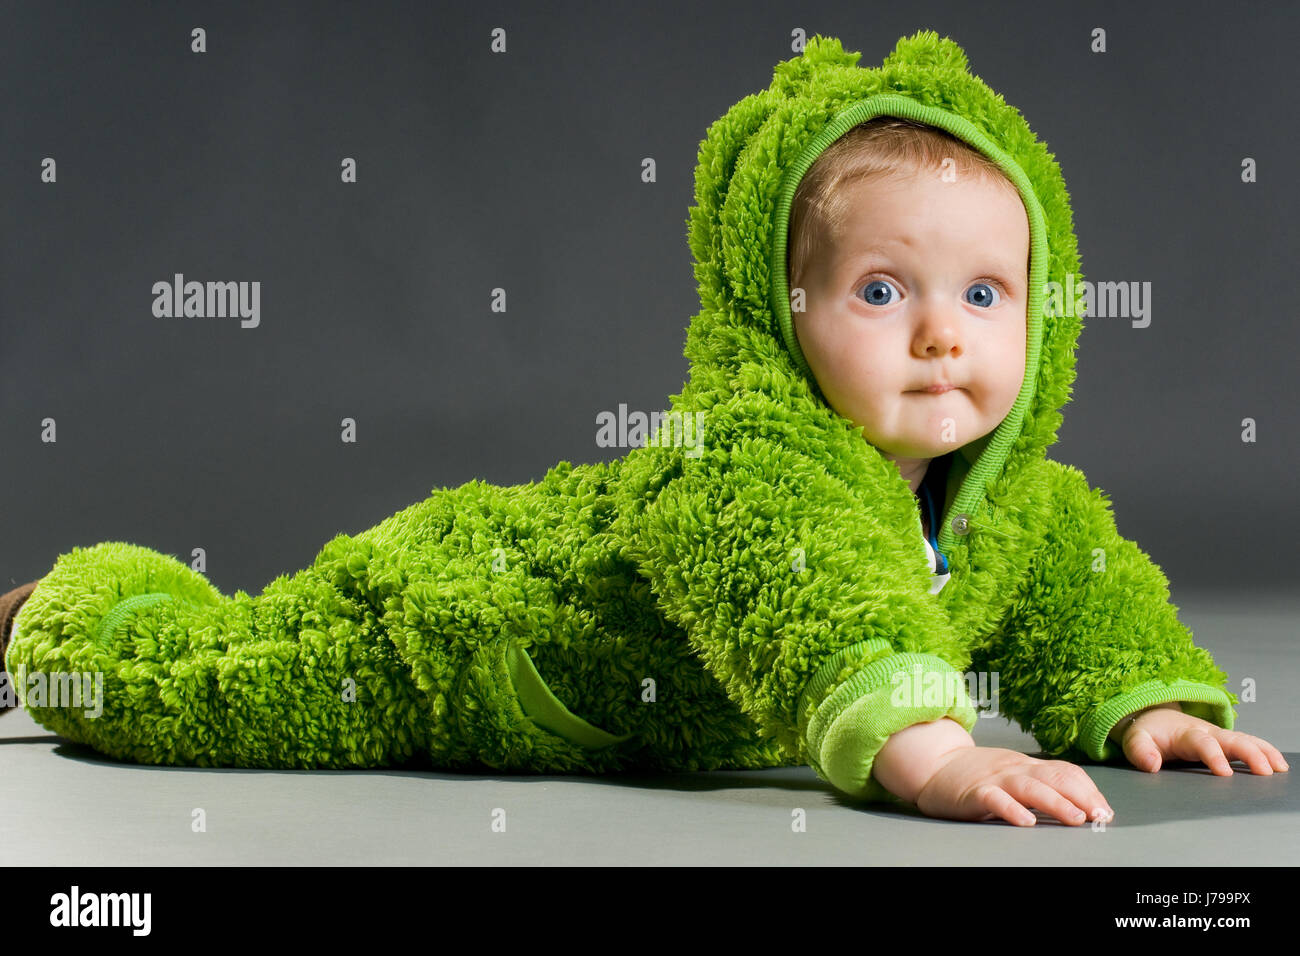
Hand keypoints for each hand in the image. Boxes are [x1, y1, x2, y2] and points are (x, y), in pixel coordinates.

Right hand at [912, 745, 1114, 826]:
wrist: (933, 764)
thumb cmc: (975, 774)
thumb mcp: (1012, 772)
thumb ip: (1040, 783)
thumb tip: (1080, 804)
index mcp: (1027, 765)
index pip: (1066, 771)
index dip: (1089, 790)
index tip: (1106, 810)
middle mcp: (1015, 769)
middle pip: (1055, 777)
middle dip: (1083, 797)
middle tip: (1100, 816)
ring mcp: (994, 779)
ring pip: (1030, 787)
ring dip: (1056, 802)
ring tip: (1075, 818)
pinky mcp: (974, 792)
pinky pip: (994, 799)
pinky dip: (1011, 809)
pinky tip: (1025, 821)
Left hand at [1116, 703, 1289, 774]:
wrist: (1155, 717)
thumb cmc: (1148, 732)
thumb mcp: (1135, 739)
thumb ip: (1140, 751)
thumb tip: (1152, 765)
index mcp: (1186, 733)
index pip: (1202, 743)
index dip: (1213, 756)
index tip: (1224, 773)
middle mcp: (1207, 732)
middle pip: (1232, 740)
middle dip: (1249, 754)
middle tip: (1264, 772)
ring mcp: (1219, 736)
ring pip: (1245, 740)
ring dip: (1263, 752)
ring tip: (1279, 768)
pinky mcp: (1226, 742)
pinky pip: (1249, 744)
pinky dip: (1265, 751)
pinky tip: (1278, 764)